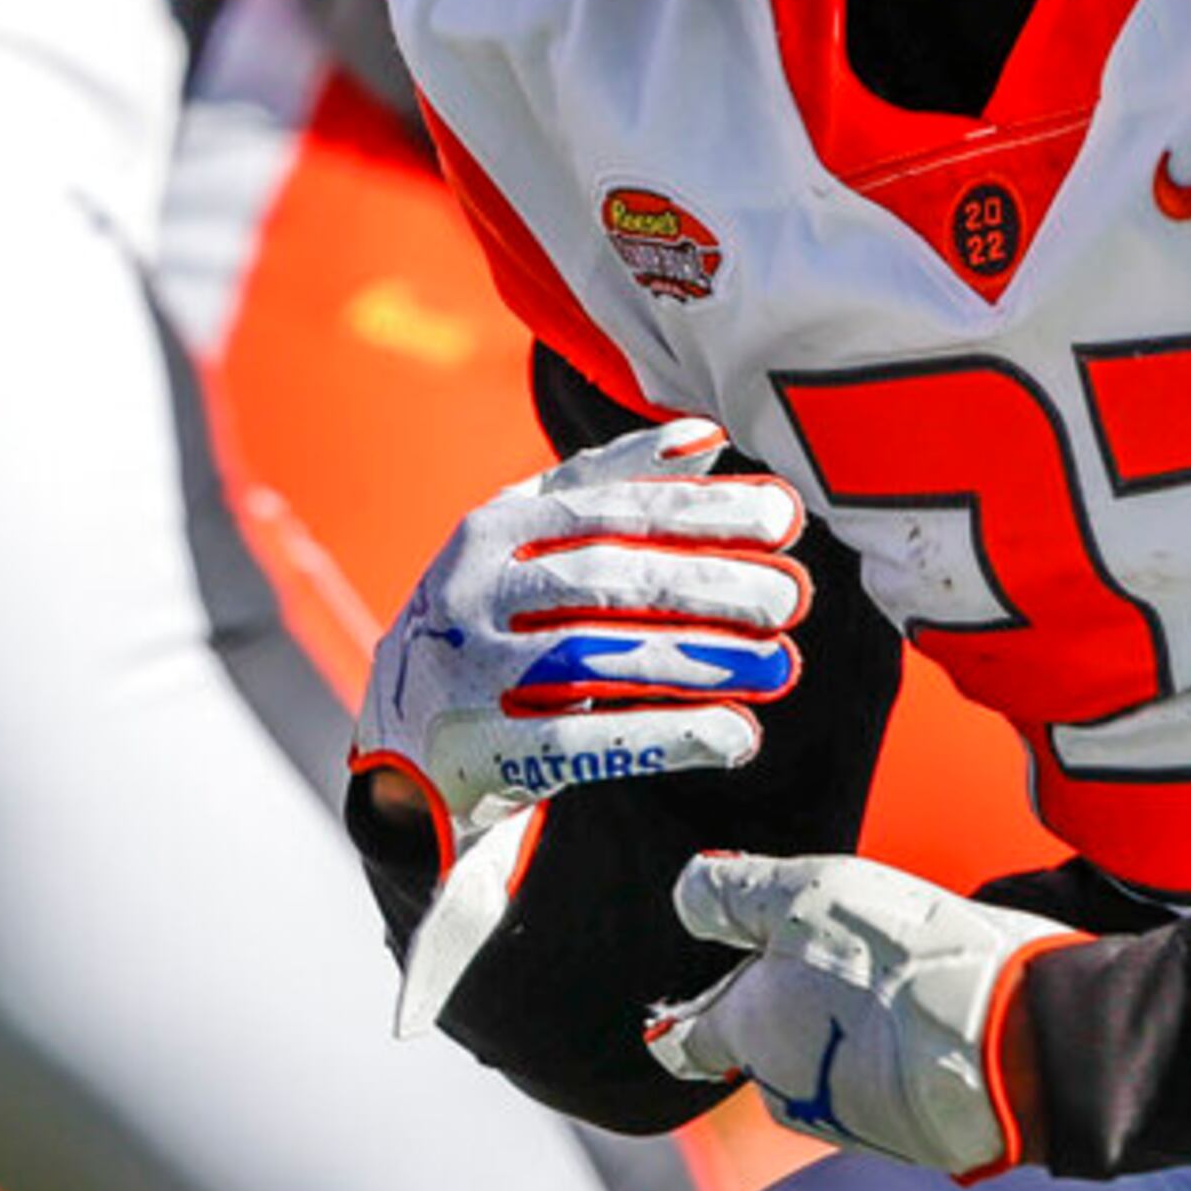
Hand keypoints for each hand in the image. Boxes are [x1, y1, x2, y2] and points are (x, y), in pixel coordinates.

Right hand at [352, 418, 807, 861]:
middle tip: (791, 595)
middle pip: (607, 577)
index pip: (610, 507)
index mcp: (494, 526)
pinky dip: (664, 737)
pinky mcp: (480, 752)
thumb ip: (609, 489)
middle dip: (709, 582)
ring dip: (699, 659)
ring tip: (779, 664)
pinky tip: (735, 735)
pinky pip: (582, 743)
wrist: (399, 751)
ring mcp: (469, 672)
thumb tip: (706, 438)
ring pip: (597, 656)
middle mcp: (474, 590)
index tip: (783, 514)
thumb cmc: (491, 626)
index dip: (700, 509)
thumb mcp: (528, 545)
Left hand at [645, 852, 1079, 1177]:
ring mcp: (844, 1119)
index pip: (688, 1037)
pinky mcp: (902, 1134)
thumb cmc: (896, 964)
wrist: (999, 1043)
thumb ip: (735, 894)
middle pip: (764, 1042)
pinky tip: (924, 1011)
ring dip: (842, 1024)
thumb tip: (688, 896)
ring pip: (824, 1062)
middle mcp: (782, 1088)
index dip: (692, 1009)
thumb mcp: (803, 894)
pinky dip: (890, 1050)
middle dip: (787, 1002)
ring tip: (890, 975)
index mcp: (745, 1032)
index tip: (699, 993)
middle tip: (833, 949)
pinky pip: (878, 1082)